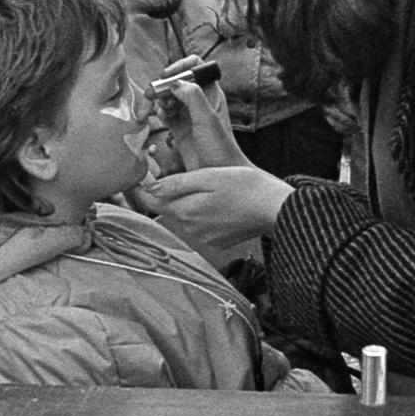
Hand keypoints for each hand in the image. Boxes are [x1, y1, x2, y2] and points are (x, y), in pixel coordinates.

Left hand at [131, 165, 293, 246]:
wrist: (276, 209)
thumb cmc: (245, 186)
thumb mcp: (210, 176)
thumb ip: (178, 183)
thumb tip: (149, 188)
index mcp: (186, 211)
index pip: (150, 203)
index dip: (141, 189)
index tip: (138, 176)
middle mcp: (191, 229)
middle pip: (168, 209)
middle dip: (169, 194)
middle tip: (179, 174)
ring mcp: (205, 238)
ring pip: (185, 217)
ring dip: (188, 204)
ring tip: (207, 187)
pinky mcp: (218, 241)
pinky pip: (202, 226)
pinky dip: (205, 214)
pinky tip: (220, 203)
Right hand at [151, 54, 246, 170]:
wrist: (218, 174)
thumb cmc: (220, 148)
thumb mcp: (207, 119)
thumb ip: (193, 97)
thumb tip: (175, 82)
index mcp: (211, 92)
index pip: (195, 67)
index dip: (180, 66)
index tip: (166, 76)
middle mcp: (199, 100)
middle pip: (177, 81)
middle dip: (164, 85)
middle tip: (153, 94)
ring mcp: (188, 114)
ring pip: (169, 97)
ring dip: (161, 100)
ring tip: (161, 109)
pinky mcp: (179, 128)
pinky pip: (165, 113)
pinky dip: (160, 113)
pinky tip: (163, 118)